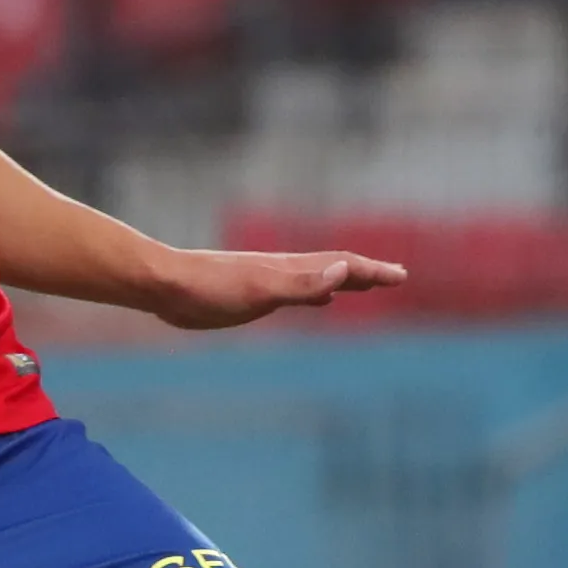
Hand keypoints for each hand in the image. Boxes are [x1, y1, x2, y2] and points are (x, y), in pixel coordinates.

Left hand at [149, 246, 408, 331]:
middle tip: (396, 275)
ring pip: (318, 279)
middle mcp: (285, 271)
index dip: (373, 271)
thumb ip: (303, 284)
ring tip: (367, 284)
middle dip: (368, 272)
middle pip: (336, 268)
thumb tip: (345, 271)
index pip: (342, 266)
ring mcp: (270, 282)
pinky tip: (321, 301)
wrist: (166, 285)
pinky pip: (297, 293)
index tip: (400, 275)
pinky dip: (317, 294)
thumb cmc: (210, 289)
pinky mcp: (253, 296)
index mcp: (291, 269)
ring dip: (346, 281)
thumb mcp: (261, 290)